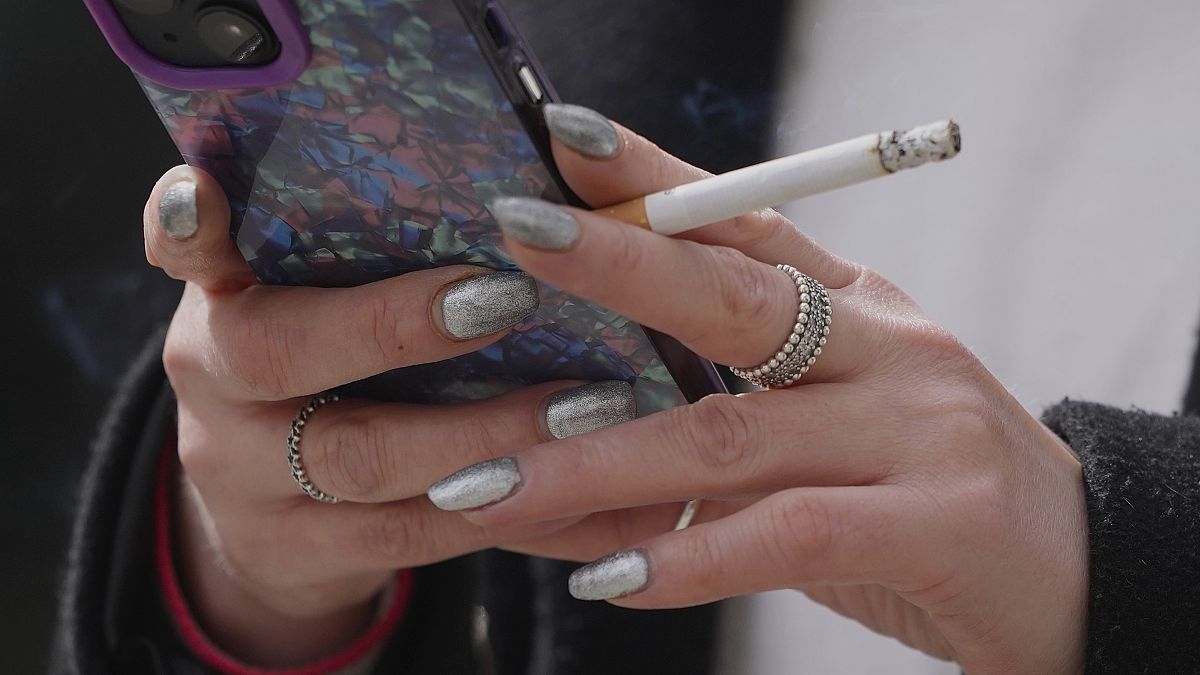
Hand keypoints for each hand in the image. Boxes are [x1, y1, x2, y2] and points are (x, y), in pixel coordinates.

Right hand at [144, 165, 673, 665]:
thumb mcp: (321, 306)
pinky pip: (416, 539)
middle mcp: (218, 391)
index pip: (186, 250)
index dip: (190, 222)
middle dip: (396, 325)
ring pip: (364, 462)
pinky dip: (511, 513)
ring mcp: (250, 485)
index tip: (209, 191)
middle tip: (508, 295)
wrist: (279, 518)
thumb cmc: (330, 374)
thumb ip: (370, 252)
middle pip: (282, 355)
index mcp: (222, 305)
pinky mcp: (303, 557)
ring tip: (587, 405)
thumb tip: (525, 175)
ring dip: (485, 433)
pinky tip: (587, 492)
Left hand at [429, 105, 1088, 674]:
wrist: (1078, 574)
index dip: (655, 178)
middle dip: (617, 263)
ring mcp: (918, 429)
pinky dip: (691, 557)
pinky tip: (612, 577)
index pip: (747, 222)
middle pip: (736, 294)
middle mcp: (889, 347)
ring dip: (599, 461)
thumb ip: (732, 408)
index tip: (562, 142)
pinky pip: (789, 534)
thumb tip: (576, 418)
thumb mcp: (837, 421)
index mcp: (861, 306)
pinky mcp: (937, 523)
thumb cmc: (927, 491)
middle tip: (513, 238)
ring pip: (733, 432)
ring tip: (490, 484)